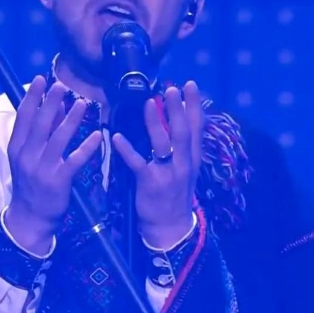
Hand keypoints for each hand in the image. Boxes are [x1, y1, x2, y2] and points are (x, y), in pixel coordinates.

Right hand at [4, 76, 102, 255]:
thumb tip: (53, 106)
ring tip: (83, 103)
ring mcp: (43, 168)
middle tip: (61, 85)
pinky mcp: (59, 181)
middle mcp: (27, 156)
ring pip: (58, 139)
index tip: (40, 80)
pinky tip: (97, 136)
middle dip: (51, 103)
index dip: (32, 98)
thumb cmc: (30, 183)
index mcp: (17, 148)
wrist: (29, 217)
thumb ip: (40, 133)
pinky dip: (86, 148)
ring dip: (71, 120)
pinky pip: (75, 161)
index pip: (23, 118)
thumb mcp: (28, 157)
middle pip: (40, 124)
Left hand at [112, 81, 203, 249]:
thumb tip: (179, 117)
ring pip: (163, 144)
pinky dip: (127, 150)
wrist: (170, 226)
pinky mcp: (150, 183)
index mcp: (192, 158)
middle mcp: (183, 163)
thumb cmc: (176, 193)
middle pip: (182, 132)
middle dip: (178, 109)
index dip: (194, 105)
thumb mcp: (187, 169)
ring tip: (148, 102)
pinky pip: (138, 164)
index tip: (190, 85)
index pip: (196, 127)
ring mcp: (168, 173)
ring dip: (155, 123)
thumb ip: (184, 145)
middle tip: (172, 88)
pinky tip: (117, 137)